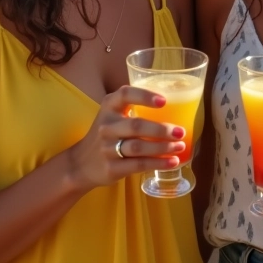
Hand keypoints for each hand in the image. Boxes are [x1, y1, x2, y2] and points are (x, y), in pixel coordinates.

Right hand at [67, 85, 185, 191]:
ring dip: (163, 148)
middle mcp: (106, 125)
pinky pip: (138, 165)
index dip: (145, 96)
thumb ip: (135, 109)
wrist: (82, 163)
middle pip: (136, 126)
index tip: (164, 101)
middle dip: (161, 129)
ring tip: (180, 147)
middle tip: (180, 132)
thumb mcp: (114, 115)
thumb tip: (176, 107)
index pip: (125, 94)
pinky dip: (158, 164)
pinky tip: (172, 162)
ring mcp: (107, 148)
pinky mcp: (111, 168)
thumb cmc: (108, 134)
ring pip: (138, 147)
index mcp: (109, 106)